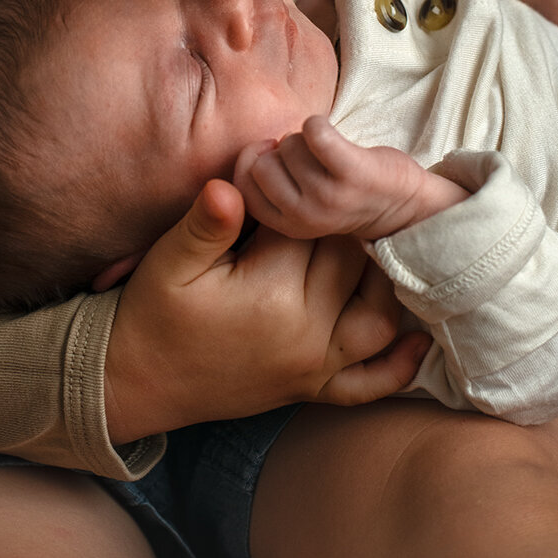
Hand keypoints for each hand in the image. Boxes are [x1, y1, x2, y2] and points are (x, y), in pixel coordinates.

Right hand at [103, 180, 430, 444]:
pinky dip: (400, 363)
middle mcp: (306, 332)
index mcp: (271, 293)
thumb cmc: (153, 314)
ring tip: (373, 242)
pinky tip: (419, 338)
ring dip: (383, 279)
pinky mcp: (313, 388)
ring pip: (378, 315)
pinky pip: (370, 382)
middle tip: (333, 195)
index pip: (313, 225)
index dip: (304, 190)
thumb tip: (231, 184)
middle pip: (354, 262)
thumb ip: (206, 222)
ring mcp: (314, 365)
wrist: (138, 381)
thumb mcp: (169, 262)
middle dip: (347, 223)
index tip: (291, 169)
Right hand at [234, 117, 464, 241]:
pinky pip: (315, 132)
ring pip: (290, 144)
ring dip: (306, 138)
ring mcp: (328, 197)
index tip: (274, 156)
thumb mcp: (298, 204)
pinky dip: (320, 124)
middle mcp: (303, 216)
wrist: (405, 205)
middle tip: (310, 159)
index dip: (252, 161)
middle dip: (282, 150)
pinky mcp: (353, 174)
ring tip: (329, 154)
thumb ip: (269, 186)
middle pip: (263, 161)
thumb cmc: (344, 193)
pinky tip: (332, 135)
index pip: (241, 184)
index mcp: (286, 225)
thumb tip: (254, 148)